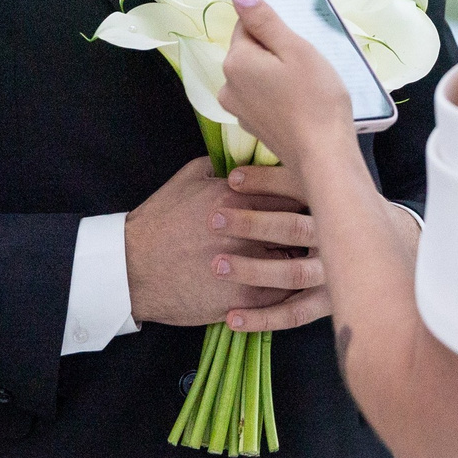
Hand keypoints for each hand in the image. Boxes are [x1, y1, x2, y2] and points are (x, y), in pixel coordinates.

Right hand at [125, 154, 320, 327]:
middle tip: (324, 229)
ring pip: (299, 264)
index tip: (318, 198)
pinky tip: (296, 286)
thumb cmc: (159, 221)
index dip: (310, 195)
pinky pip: (285, 297)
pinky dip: (295, 291)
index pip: (293, 192)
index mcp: (238, 198)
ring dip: (310, 262)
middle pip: (303, 228)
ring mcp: (249, 268)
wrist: (133, 268)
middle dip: (318, 229)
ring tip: (312, 259)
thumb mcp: (188, 178)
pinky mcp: (244, 299)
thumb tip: (246, 158)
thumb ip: (222, 165)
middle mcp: (248, 232)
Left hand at [216, 0, 354, 162]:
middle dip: (276, 51)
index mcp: (235, 61)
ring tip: (306, 85)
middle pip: (250, 51)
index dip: (275, 29)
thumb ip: (264, 20)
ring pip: (256, 75)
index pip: (247, 25)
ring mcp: (238, 110)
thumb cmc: (316, 98)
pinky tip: (300, 103)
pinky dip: (278, 95)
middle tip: (306, 64)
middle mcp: (228, 85)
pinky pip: (262, 97)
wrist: (324, 156)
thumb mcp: (296, 49)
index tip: (297, 42)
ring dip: (277, 73)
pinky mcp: (253, 126)